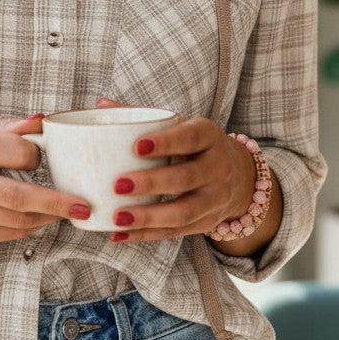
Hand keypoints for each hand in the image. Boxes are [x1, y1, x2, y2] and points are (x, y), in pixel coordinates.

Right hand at [0, 116, 91, 244]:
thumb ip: (14, 127)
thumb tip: (47, 121)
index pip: (19, 153)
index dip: (38, 157)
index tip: (43, 160)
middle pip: (20, 197)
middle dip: (58, 203)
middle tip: (85, 207)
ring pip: (20, 220)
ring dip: (49, 217)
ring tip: (66, 212)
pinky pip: (11, 234)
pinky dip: (31, 227)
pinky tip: (40, 219)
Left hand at [95, 98, 254, 241]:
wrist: (236, 174)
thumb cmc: (193, 146)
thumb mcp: (179, 126)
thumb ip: (143, 118)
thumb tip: (102, 104)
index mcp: (209, 136)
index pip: (190, 138)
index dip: (165, 142)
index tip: (136, 146)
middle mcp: (218, 167)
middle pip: (186, 178)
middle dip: (151, 183)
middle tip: (118, 185)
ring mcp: (215, 198)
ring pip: (183, 212)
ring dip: (148, 217)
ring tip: (117, 217)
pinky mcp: (206, 223)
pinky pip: (175, 232)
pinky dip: (145, 235)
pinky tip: (119, 234)